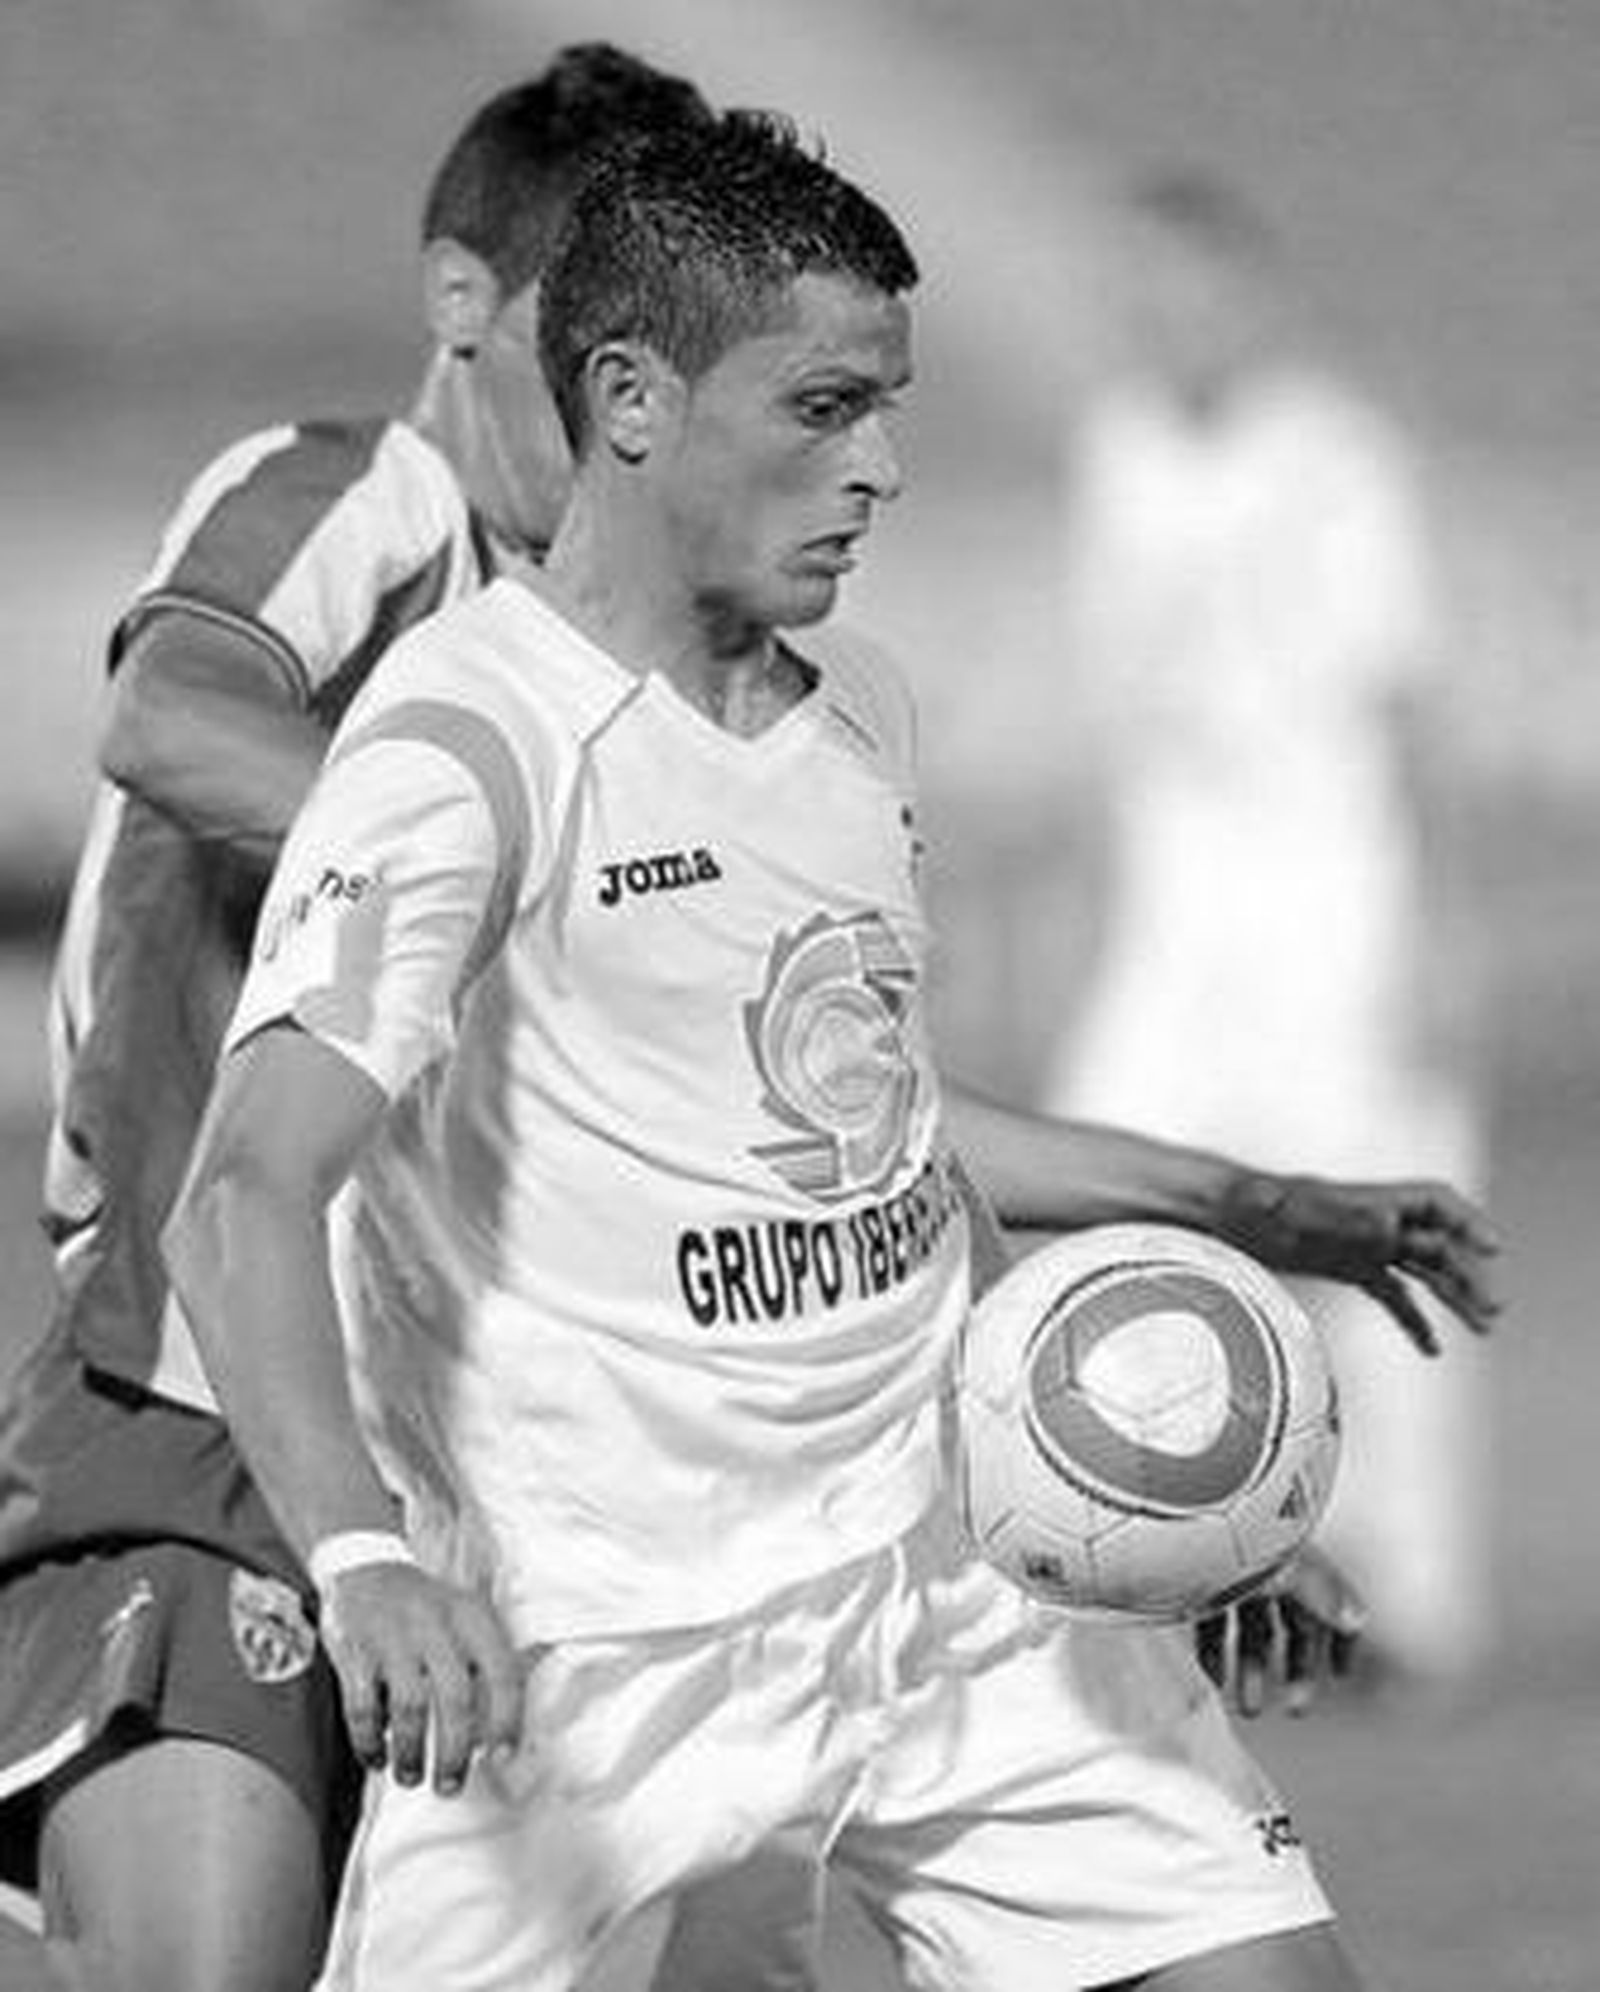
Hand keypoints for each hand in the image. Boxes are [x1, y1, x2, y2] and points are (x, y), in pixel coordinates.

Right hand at [318, 1562, 524, 1794]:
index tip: (503, 1758)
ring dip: (410, 1753)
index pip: (503, 1672)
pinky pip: (364, 1707)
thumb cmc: (426, 1607)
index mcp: (473, 1618)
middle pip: (456, 1699)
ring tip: (411, 1776)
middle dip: (454, 1752)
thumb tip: (500, 1732)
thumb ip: (485, 1663)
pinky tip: (374, 1756)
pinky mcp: (356, 1651)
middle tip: (450, 1785)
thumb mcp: (466, 1616)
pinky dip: (369, 1740)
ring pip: (410, 1708)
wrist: (366, 1568)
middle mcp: (437, 1626)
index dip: (507, 1719)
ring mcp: (395, 1637)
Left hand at [1195, 1545, 1366, 1718]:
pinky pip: (1214, 1626)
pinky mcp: (1200, 1584)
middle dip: (1295, 1671)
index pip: (1332, 1602)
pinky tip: (1217, 1679)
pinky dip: (1217, 1654)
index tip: (1339, 1675)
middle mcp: (1268, 1568)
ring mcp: (1234, 1577)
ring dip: (1252, 1672)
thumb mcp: (1288, 1569)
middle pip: (1291, 1627)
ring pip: (1250, 1632)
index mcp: (1298, 1559)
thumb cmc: (1240, 1534)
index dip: (1341, 1640)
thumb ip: (1324, 1595)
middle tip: (1295, 1708)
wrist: (1187, 1515)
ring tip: (1249, 1708)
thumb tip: (1356, 1618)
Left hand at [1220, 1170, 1500, 1352]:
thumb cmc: (1252, 1202)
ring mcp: (1362, 1246)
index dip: (1467, 1223)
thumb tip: (1388, 1224)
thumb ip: (1342, 1218)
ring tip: (1483, 1328)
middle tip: (1492, 1310)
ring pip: (1423, 1272)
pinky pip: (1392, 1295)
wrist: (1220, 1211)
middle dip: (1468, 1275)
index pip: (1435, 1203)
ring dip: (1454, 1298)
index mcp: (1369, 1200)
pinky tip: (1431, 1348)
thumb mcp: (1294, 1209)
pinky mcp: (1347, 1269)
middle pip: (1437, 1245)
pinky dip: (1414, 1319)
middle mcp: (1373, 1222)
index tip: (1493, 1248)